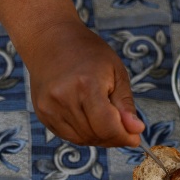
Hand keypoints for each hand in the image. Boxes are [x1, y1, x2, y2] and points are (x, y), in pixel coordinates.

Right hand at [0, 0, 143, 147]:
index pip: (107, 126)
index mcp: (86, 85)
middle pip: (95, 135)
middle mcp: (64, 99)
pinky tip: (88, 118)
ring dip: (98, 137)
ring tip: (105, 120)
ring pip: (81, 139)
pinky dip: (83, 133)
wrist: (50, 40)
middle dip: (113, 137)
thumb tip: (136, 131)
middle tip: (123, 128)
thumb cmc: (87, 52)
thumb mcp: (115, 71)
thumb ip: (125, 104)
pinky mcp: (43, 114)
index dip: (124, 136)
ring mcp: (50, 108)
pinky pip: (67, 136)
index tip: (135, 138)